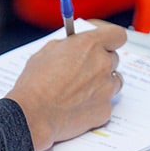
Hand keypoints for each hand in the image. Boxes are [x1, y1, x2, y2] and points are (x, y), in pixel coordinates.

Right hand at [6, 23, 125, 150]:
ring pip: (113, 82)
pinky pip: (105, 104)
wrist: (32, 115)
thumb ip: (67, 47)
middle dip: (100, 63)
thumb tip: (72, 48)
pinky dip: (94, 105)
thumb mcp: (45, 53)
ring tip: (80, 91)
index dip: (110, 39)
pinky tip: (77, 107)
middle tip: (84, 71)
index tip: (103, 42)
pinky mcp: (104, 110)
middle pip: (113, 59)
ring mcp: (106, 89)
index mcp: (89, 45)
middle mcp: (102, 64)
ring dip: (101, 84)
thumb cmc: (34, 85)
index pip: (117, 35)